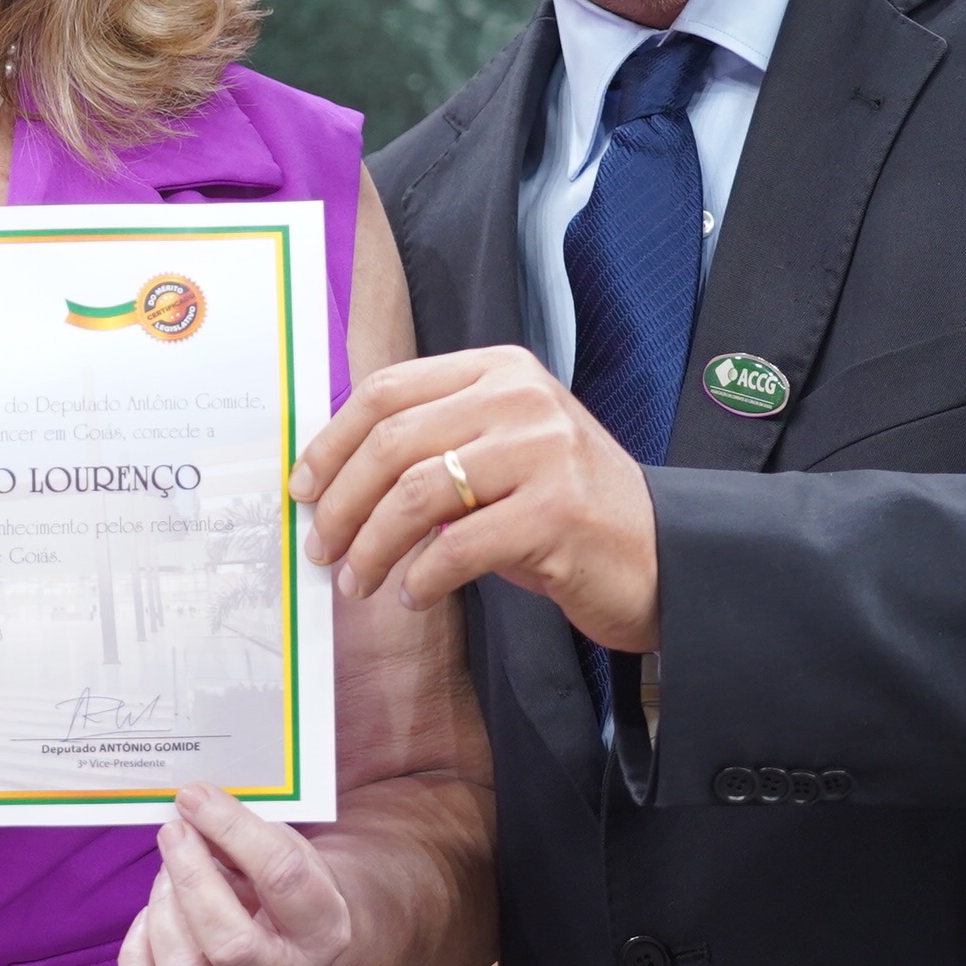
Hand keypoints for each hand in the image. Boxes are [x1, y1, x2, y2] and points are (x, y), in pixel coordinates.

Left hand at [119, 786, 354, 965]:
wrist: (293, 945)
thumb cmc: (284, 886)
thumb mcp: (283, 849)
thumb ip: (243, 831)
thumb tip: (190, 804)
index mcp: (323, 928)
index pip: (281, 877)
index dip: (231, 828)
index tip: (194, 797)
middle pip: (229, 943)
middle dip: (191, 878)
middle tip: (174, 832)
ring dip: (163, 911)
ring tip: (168, 876)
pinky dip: (136, 955)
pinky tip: (150, 919)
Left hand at [292, 347, 661, 651]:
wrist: (661, 553)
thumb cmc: (564, 508)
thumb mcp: (501, 452)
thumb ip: (435, 444)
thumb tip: (334, 481)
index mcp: (499, 370)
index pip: (387, 390)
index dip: (332, 441)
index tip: (303, 488)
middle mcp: (520, 399)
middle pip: (392, 441)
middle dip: (341, 502)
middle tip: (321, 547)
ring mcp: (543, 452)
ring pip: (415, 494)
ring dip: (371, 547)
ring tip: (357, 581)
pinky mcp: (557, 513)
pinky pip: (457, 547)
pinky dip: (422, 579)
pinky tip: (415, 596)